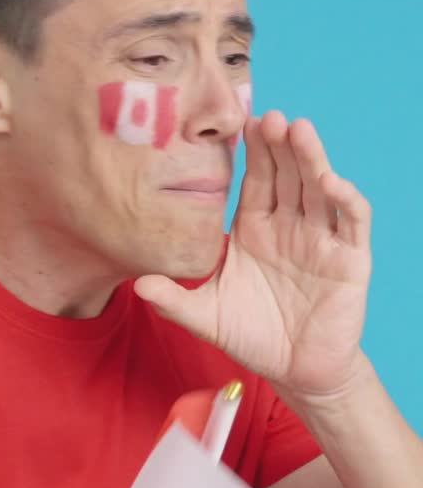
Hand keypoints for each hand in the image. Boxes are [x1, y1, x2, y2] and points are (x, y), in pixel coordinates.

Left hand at [135, 112, 372, 399]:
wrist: (295, 372)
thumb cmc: (251, 337)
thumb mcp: (205, 316)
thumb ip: (173, 300)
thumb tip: (135, 284)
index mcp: (255, 228)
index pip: (255, 179)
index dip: (251, 151)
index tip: (239, 123)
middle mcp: (289, 225)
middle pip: (287, 173)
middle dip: (280, 144)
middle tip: (268, 115)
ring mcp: (321, 239)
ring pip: (318, 188)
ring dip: (311, 158)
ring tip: (298, 130)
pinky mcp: (350, 260)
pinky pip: (351, 222)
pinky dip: (345, 199)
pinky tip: (330, 181)